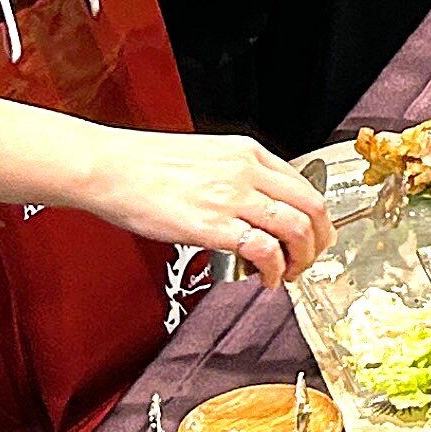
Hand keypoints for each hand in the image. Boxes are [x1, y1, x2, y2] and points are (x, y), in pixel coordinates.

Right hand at [73, 128, 330, 281]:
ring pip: (296, 228)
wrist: (110, 168)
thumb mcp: (206, 156)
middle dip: (320, 240)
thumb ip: (236, 176)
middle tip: (310, 259)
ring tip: (290, 274)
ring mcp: (232, 197)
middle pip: (311, 206)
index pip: (304, 184)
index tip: (312, 235)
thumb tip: (254, 206)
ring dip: (302, 258)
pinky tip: (265, 280)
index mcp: (247, 152)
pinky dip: (274, 270)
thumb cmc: (145, 165)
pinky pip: (264, 250)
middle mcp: (246, 171)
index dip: (316, 217)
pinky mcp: (213, 225)